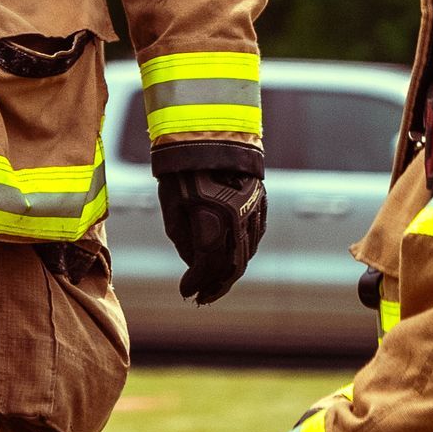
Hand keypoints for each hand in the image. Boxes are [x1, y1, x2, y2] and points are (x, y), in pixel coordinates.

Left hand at [154, 143, 266, 303]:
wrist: (207, 133)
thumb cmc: (181, 168)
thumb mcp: (172, 204)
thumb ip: (182, 238)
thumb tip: (193, 264)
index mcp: (213, 216)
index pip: (207, 263)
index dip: (197, 282)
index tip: (186, 292)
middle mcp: (238, 216)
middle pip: (232, 264)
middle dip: (217, 285)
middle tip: (202, 298)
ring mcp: (254, 208)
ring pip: (247, 252)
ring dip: (231, 272)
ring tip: (214, 285)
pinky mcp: (260, 201)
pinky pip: (255, 235)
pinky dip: (242, 251)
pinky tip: (229, 260)